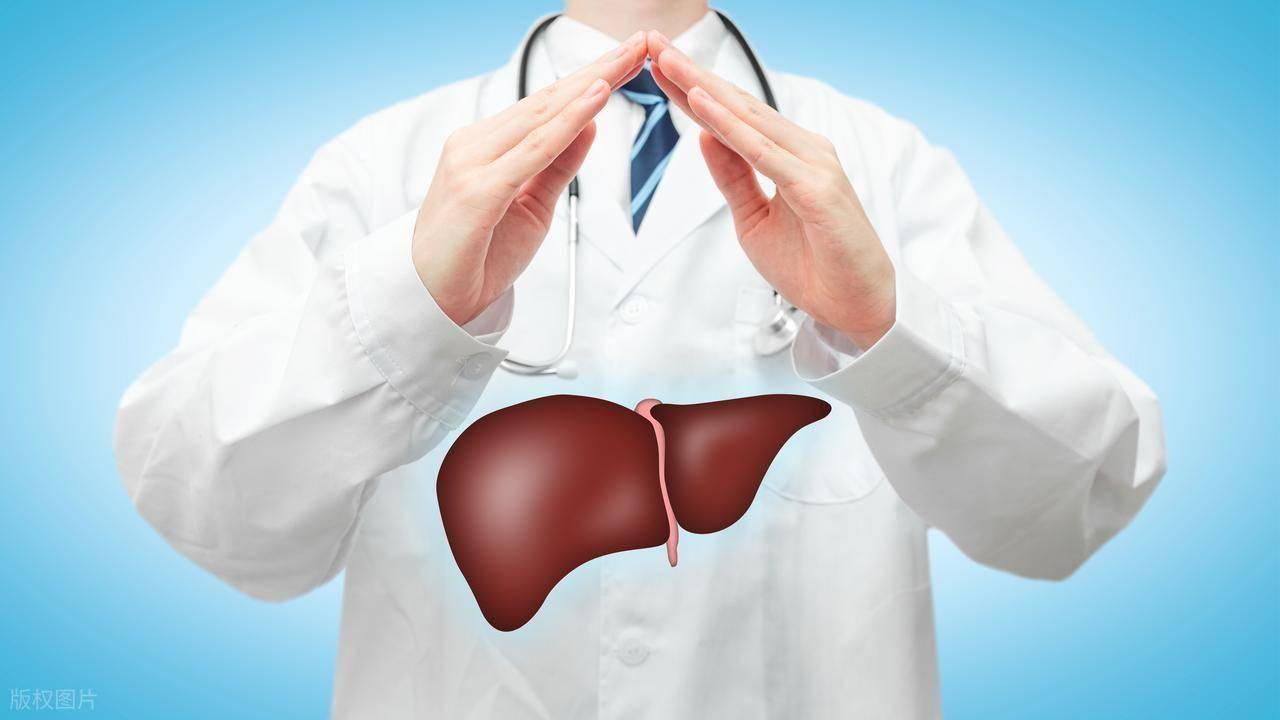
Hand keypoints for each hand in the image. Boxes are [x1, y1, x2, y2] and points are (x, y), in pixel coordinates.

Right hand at [414, 33, 647, 325]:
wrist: (433, 301)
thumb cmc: (477, 255)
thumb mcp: (532, 205)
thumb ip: (559, 164)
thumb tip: (590, 122)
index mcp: (485, 146)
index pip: (546, 104)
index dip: (590, 79)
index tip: (628, 59)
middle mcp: (475, 145)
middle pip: (547, 100)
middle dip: (597, 71)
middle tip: (639, 44)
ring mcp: (473, 164)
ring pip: (542, 117)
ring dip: (589, 86)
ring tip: (625, 61)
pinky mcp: (479, 190)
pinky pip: (534, 151)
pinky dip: (568, 124)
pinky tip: (595, 101)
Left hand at [647, 33, 896, 349]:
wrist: (855, 306)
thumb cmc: (814, 264)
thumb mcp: (753, 219)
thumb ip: (732, 177)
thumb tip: (702, 135)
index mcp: (789, 155)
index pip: (733, 114)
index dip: (693, 88)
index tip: (658, 65)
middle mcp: (803, 149)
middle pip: (737, 105)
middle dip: (693, 74)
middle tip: (655, 45)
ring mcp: (812, 165)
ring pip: (747, 120)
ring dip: (704, 89)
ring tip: (668, 63)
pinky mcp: (815, 188)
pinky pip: (763, 153)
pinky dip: (731, 128)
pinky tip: (702, 106)